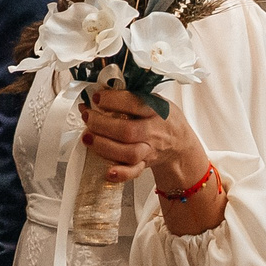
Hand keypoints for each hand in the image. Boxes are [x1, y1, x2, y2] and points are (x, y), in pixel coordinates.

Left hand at [80, 86, 201, 185]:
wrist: (179, 143)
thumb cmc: (161, 118)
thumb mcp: (153, 99)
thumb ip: (129, 96)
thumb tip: (96, 92)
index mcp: (156, 110)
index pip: (134, 103)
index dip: (113, 100)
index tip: (97, 97)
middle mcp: (153, 131)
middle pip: (127, 131)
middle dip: (102, 124)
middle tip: (87, 117)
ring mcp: (149, 150)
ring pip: (128, 153)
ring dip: (104, 146)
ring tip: (87, 137)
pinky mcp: (145, 164)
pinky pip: (134, 172)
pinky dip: (121, 173)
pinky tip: (107, 171)